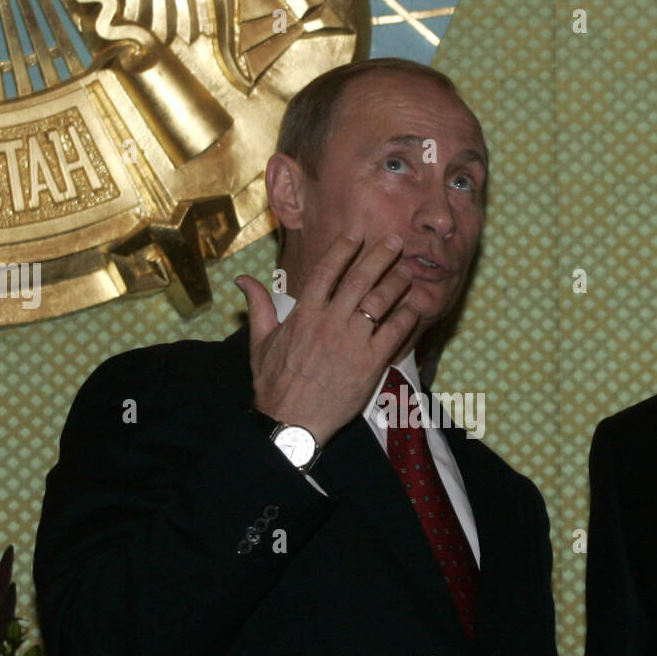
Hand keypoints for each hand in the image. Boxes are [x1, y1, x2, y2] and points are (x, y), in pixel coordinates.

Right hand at [235, 227, 419, 446]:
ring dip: (396, 283)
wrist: (291, 422)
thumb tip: (242, 280)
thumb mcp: (260, 342)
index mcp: (304, 314)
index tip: (357, 233)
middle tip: (395, 241)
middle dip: (380, 256)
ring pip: (380, 302)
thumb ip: (258, 306)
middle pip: (360, 279)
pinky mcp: (370, 364)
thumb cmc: (274, 383)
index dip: (344, 248)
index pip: (327, 270)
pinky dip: (406, 317)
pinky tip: (414, 307)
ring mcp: (351, 342)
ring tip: (407, 271)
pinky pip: (394, 333)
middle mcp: (329, 322)